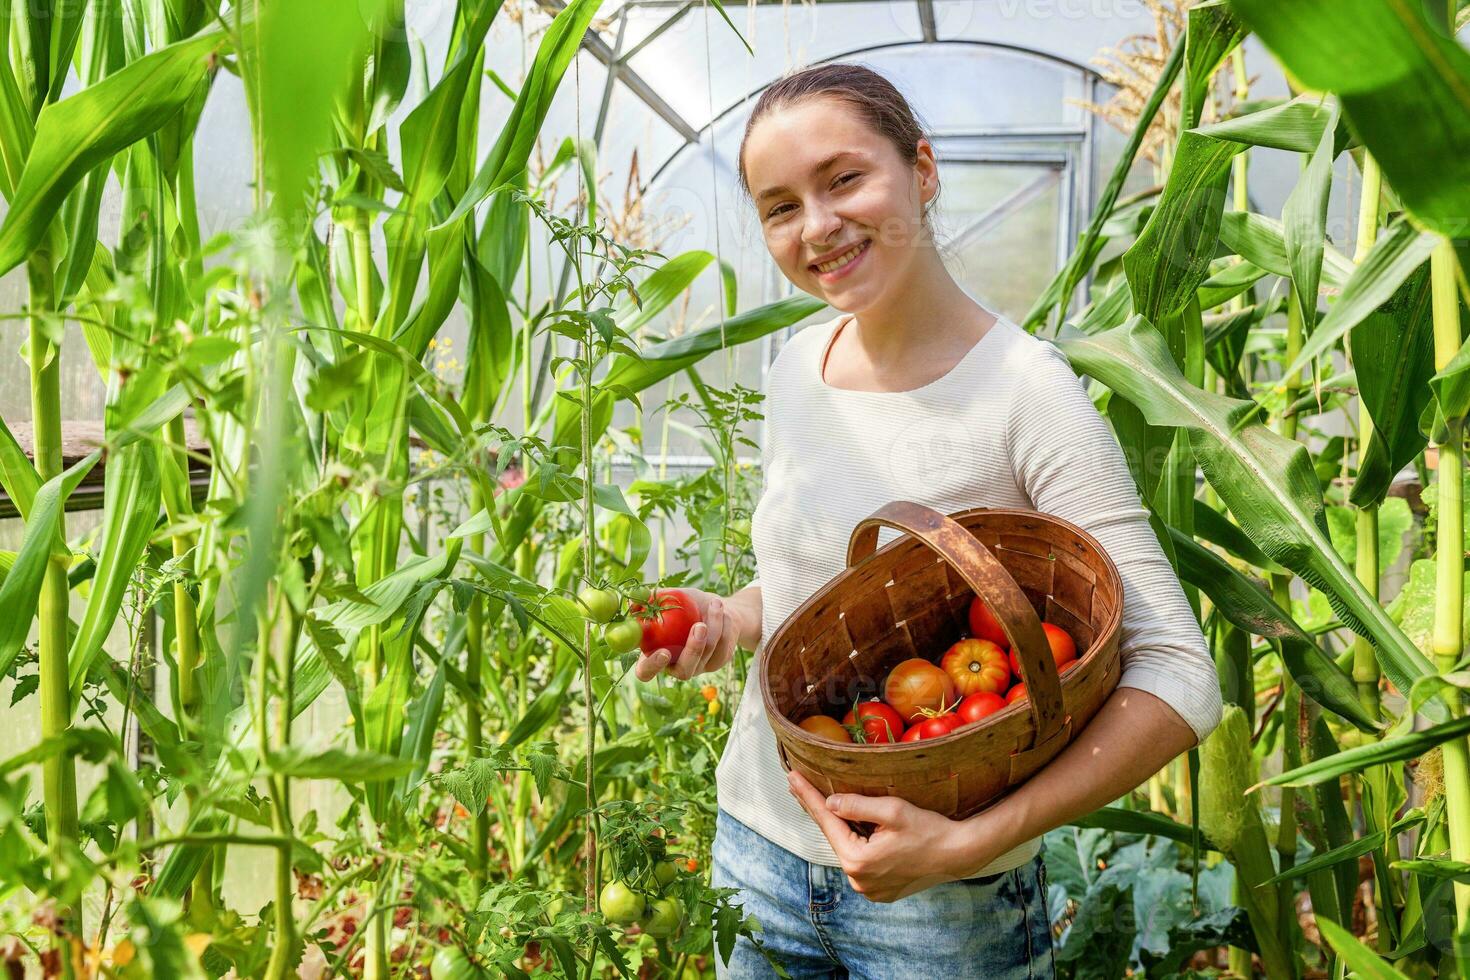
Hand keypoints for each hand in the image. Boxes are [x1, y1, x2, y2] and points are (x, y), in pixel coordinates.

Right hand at [632, 588, 741, 682]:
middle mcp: (676, 666)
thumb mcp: (671, 595)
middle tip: (700, 626)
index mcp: (656, 654)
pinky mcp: (716, 662)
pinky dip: (724, 626)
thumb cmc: (687, 602)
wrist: (716, 607)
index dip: (653, 666)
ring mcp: (697, 666)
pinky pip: (722, 648)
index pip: (646, 672)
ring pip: (706, 654)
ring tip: (715, 604)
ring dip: (714, 626)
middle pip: (683, 673)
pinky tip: (722, 611)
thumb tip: (632, 603)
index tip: (664, 652)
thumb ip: (652, 599)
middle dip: (693, 650)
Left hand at [786, 769, 998, 902]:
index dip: (808, 796)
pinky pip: (860, 861)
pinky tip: (849, 825)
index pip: (827, 821)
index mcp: (858, 861)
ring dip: (839, 827)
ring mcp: (869, 889)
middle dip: (818, 809)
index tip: (791, 778)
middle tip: (796, 784)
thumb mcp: (893, 810)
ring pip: (847, 848)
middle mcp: (859, 881)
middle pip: (835, 836)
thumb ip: (857, 806)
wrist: (958, 854)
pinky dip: (854, 842)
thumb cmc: (929, 829)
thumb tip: (829, 803)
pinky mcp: (880, 891)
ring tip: (820, 800)